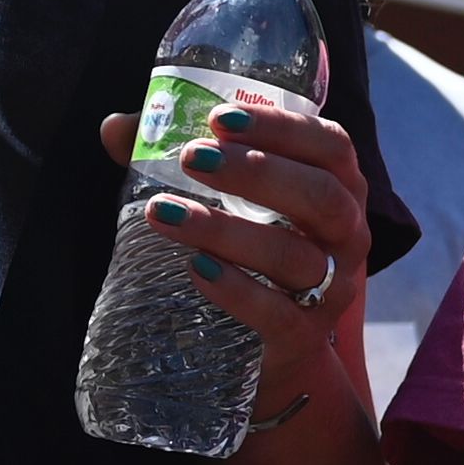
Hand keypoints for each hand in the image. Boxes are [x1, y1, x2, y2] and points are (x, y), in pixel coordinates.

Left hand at [101, 94, 373, 426]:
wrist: (270, 346)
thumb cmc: (249, 253)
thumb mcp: (226, 200)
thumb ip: (176, 160)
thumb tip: (116, 128)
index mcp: (339, 186)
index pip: (329, 145)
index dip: (281, 127)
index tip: (221, 118)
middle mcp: (347, 234)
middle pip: (320, 196)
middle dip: (257, 172)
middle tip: (195, 158)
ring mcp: (332, 288)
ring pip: (294, 256)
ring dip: (229, 231)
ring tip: (167, 214)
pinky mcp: (304, 336)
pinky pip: (279, 314)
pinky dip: (238, 290)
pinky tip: (196, 268)